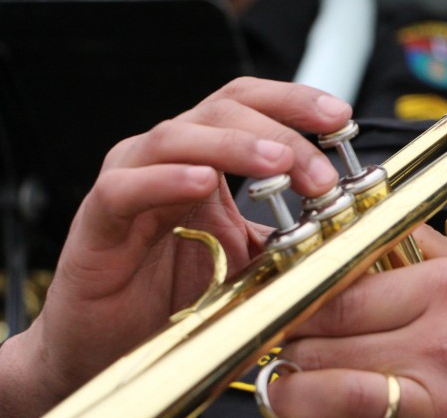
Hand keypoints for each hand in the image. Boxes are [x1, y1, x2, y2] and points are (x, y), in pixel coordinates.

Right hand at [0, 77, 351, 415]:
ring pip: (179, 136)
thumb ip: (289, 233)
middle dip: (281, 132)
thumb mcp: (252, 257)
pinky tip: (202, 183)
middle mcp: (170, 154)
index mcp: (208, 153)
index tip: (341, 117)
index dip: (296, 101)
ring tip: (279, 164)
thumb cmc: (178, 292)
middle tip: (321, 171)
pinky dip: (165, 180)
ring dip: (235, 146)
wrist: (114, 345)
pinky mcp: (97, 217)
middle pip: (224, 109)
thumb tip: (349, 223)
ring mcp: (131, 178)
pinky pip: (127, 187)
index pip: (252, 103)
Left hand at [265, 225, 446, 416]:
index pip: (340, 285)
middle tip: (280, 331)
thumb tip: (375, 226)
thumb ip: (431, 251)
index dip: (298, 291)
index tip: (284, 291)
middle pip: (321, 334)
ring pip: (320, 389)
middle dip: (288, 335)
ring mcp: (435, 395)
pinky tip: (326, 404)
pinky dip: (327, 414)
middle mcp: (439, 339)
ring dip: (292, 384)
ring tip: (291, 375)